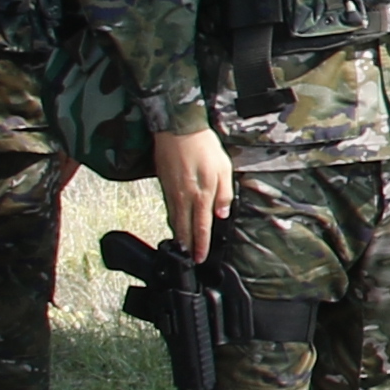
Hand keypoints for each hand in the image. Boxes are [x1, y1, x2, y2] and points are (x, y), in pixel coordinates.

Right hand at [152, 125, 233, 262]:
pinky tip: (174, 223)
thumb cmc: (203, 146)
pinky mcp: (165, 185)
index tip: (200, 257)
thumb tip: (221, 214)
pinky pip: (169, 208)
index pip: (202, 226)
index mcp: (202, 194)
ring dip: (178, 235)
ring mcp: (172, 192)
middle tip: (189, 259)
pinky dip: (172, 220)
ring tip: (181, 247)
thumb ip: (224, 194)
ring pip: (175, 220)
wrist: (178, 130)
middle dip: (187, 246)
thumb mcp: (224, 168)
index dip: (201, 244)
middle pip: (184, 228)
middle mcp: (185, 197)